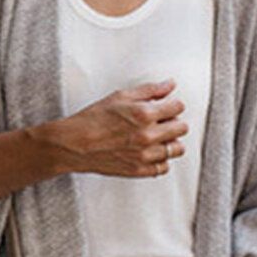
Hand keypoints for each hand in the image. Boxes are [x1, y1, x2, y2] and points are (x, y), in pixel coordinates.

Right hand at [48, 78, 187, 178]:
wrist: (74, 144)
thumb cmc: (92, 120)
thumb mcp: (121, 96)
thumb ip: (149, 91)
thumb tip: (168, 85)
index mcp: (144, 114)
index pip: (178, 107)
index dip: (173, 105)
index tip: (167, 107)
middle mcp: (148, 136)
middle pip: (182, 129)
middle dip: (174, 122)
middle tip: (162, 122)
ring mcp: (145, 155)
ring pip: (176, 149)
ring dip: (170, 142)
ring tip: (157, 138)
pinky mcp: (140, 170)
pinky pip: (163, 167)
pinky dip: (160, 160)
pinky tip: (150, 152)